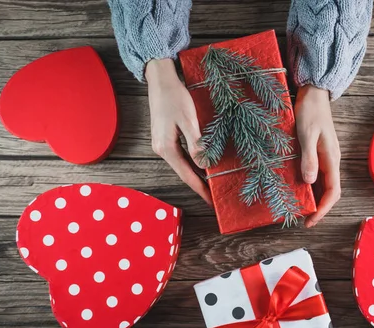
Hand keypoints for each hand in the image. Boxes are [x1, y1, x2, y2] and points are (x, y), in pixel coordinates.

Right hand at [145, 59, 212, 205]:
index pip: (186, 175)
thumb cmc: (175, 97)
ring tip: (209, 185)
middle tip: (213, 197)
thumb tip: (204, 164)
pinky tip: (200, 166)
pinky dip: (191, 164)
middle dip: (198, 185)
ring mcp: (161, 144)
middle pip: (183, 172)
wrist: (160, 80)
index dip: (199, 189)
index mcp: (166, 148)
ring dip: (195, 175)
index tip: (210, 201)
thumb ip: (196, 144)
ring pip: (181, 165)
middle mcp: (161, 149)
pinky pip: (180, 156)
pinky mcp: (164, 138)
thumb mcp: (188, 120)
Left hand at [295, 85, 340, 227]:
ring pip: (323, 184)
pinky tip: (298, 189)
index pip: (333, 192)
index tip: (311, 220)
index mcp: (332, 158)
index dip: (323, 209)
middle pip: (330, 192)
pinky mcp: (318, 153)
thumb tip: (310, 182)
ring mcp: (326, 157)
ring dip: (314, 198)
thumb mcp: (306, 134)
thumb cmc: (310, 111)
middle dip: (319, 208)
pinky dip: (309, 186)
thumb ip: (309, 157)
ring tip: (300, 208)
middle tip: (304, 220)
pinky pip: (316, 175)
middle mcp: (331, 161)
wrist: (314, 93)